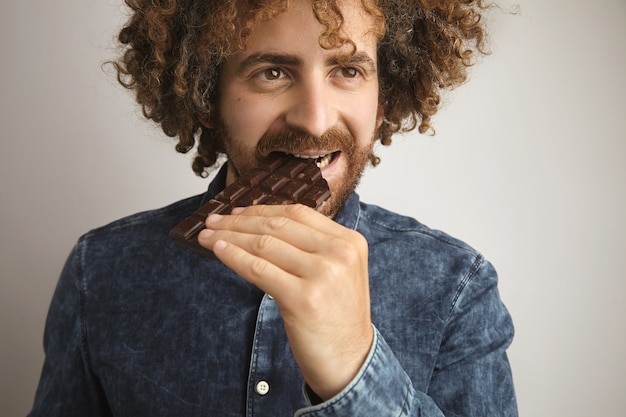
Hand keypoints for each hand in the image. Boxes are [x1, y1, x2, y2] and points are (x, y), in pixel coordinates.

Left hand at [198, 204, 373, 399]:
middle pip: (278, 225)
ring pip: (264, 244)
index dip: (262, 209)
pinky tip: (218, 251)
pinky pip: (258, 268)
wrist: (350, 362)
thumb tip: (265, 225)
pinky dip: (233, 256)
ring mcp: (322, 275)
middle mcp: (339, 253)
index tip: (237, 212)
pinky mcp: (302, 298)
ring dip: (230, 237)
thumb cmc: (337, 319)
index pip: (298, 213)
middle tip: (213, 221)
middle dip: (239, 221)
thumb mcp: (338, 272)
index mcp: (349, 242)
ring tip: (208, 236)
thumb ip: (314, 247)